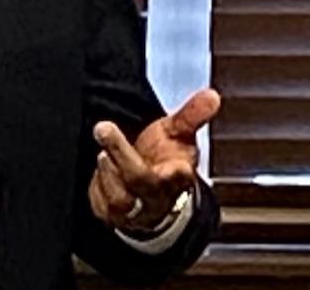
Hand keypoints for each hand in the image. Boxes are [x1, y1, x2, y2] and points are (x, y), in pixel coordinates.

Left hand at [87, 88, 220, 231]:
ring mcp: (134, 209)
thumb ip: (192, 114)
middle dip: (121, 153)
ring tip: (102, 148)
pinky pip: (100, 203)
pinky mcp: (110, 213)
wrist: (150, 195)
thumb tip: (212, 95)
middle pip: (140, 179)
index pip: (180, 177)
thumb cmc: (166, 160)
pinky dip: (97, 184)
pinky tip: (100, 166)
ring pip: (119, 196)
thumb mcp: (178, 134)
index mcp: (178, 177)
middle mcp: (157, 196)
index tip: (176, 165)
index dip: (177, 173)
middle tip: (104, 127)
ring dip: (107, 170)